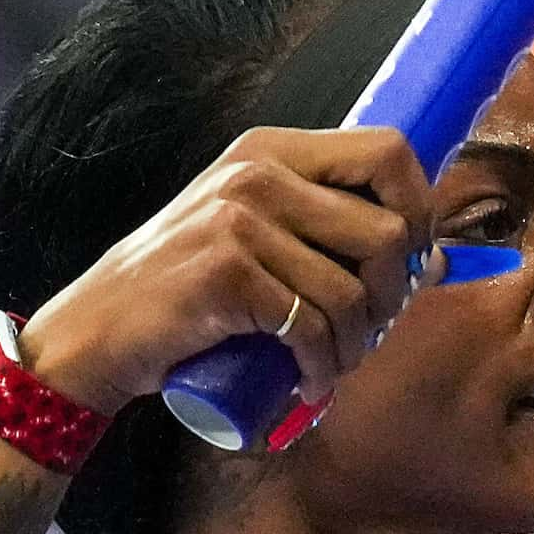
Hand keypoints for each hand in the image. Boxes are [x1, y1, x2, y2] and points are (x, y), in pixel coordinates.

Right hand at [17, 126, 435, 416]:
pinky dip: (320, 367)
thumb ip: (326, 231)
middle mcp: (258, 173)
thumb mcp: (254, 235)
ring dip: (356, 346)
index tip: (410, 262)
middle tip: (368, 331)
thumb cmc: (187, 290)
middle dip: (393, 296)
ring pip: (354, 290)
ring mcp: (240, 221)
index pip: (389, 151)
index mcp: (272, 151)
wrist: (99, 331)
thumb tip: (434, 260)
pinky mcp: (227, 274)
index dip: (420, 209)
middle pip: (387, 230)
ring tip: (331, 364)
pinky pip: (312, 327)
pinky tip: (306, 382)